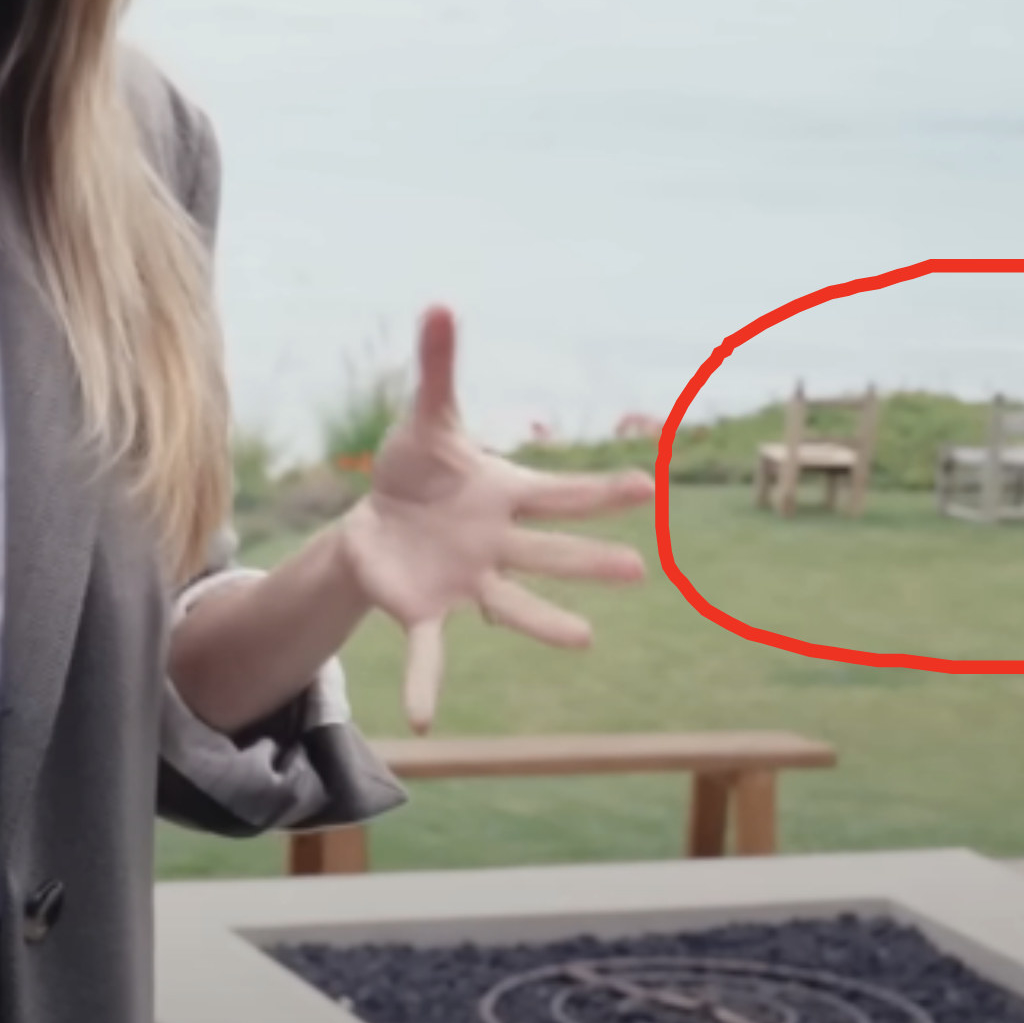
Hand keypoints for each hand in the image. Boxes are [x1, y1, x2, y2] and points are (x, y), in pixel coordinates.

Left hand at [342, 307, 651, 732]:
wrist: (375, 520)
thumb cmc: (415, 470)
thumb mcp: (425, 417)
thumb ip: (437, 365)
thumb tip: (439, 301)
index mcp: (504, 495)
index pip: (560, 492)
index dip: (603, 490)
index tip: (649, 484)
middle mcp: (496, 544)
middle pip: (549, 551)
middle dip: (590, 559)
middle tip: (641, 570)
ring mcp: (467, 581)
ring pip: (512, 605)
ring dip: (546, 622)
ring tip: (584, 639)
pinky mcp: (426, 610)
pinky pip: (430, 651)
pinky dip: (426, 683)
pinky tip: (426, 721)